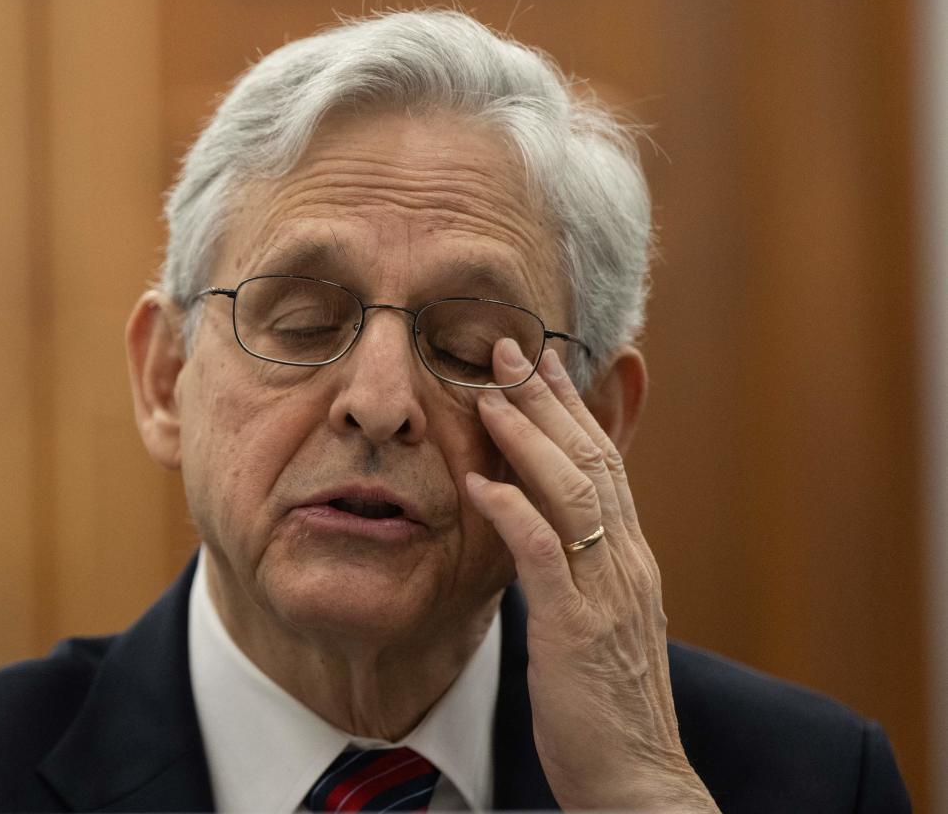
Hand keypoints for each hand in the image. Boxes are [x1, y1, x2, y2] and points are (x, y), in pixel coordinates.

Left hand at [465, 340, 717, 811]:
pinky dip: (511, 510)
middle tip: (512, 348)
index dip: (574, 410)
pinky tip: (480, 481)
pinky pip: (541, 553)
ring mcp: (606, 592)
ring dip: (529, 436)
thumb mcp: (599, 623)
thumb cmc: (608, 706)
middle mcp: (626, 563)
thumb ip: (579, 570)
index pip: (606, 464)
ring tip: (490, 392)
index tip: (545, 364)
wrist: (638, 781)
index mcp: (630, 560)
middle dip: (550, 399)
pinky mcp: (577, 628)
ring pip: (573, 490)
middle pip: (592, 459)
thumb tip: (545, 529)